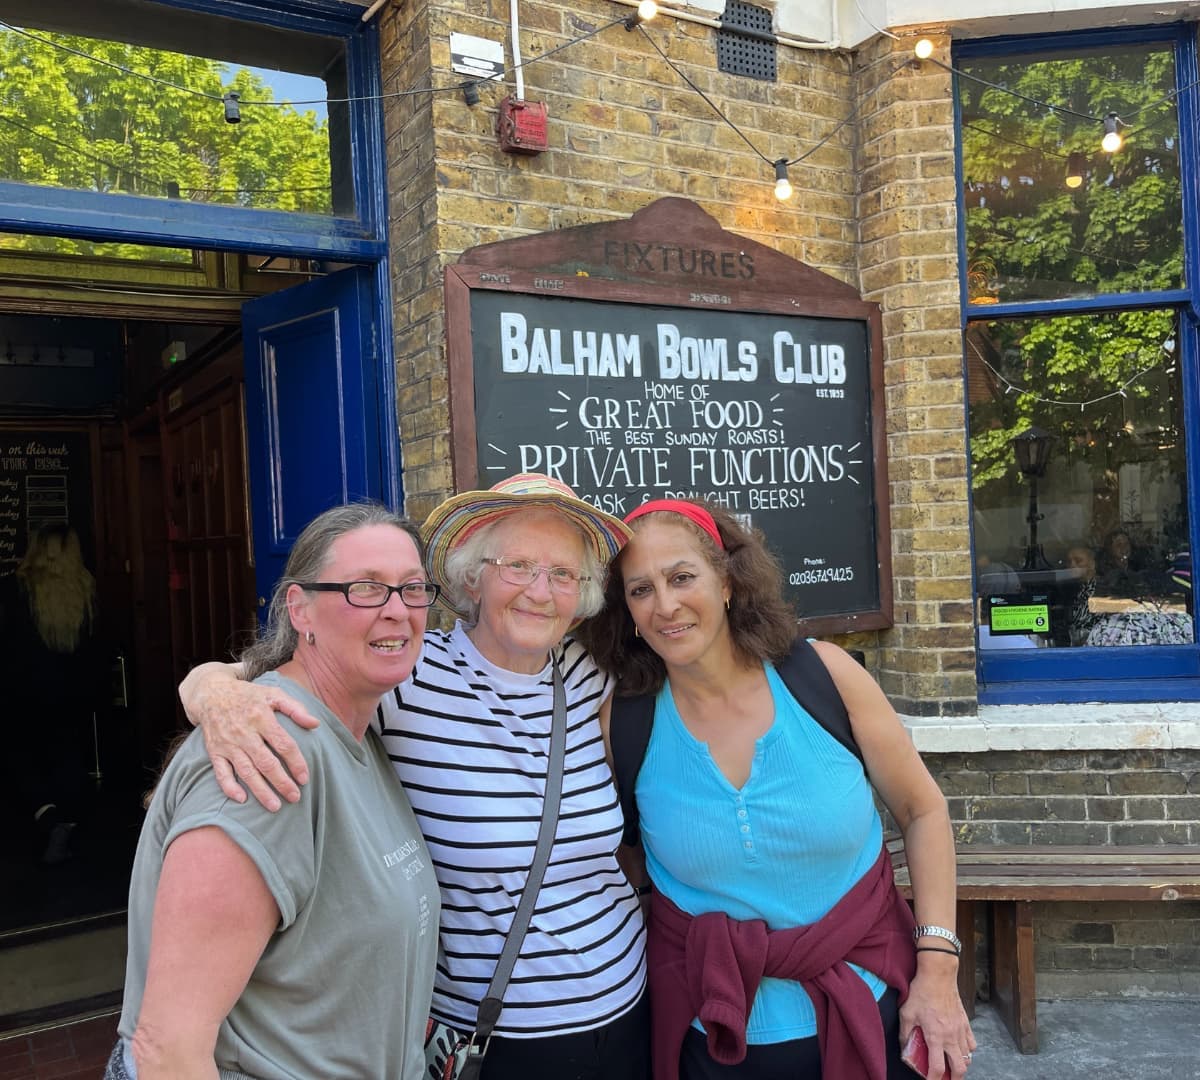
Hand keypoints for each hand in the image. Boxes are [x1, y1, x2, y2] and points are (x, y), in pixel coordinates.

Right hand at [180, 662, 318, 810]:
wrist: (211, 694)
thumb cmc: (248, 696)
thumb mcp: (273, 694)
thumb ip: (295, 708)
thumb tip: (315, 724)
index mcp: (261, 717)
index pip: (283, 744)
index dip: (296, 762)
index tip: (305, 778)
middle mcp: (244, 733)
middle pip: (266, 762)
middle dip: (281, 783)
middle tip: (295, 797)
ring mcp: (228, 744)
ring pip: (246, 772)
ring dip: (261, 791)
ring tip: (276, 806)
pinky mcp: (214, 751)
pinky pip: (221, 773)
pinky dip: (229, 787)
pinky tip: (242, 799)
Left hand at [899, 961, 975, 1078]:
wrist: (938, 975)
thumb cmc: (921, 992)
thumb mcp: (906, 1013)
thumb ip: (905, 1033)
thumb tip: (904, 1047)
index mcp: (935, 1036)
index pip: (938, 1067)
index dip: (934, 1079)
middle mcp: (951, 1036)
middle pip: (960, 1069)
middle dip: (954, 1078)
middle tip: (945, 1079)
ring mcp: (960, 1030)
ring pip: (967, 1057)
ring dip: (960, 1065)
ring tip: (952, 1066)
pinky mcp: (966, 1022)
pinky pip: (971, 1044)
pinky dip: (967, 1051)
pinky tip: (959, 1048)